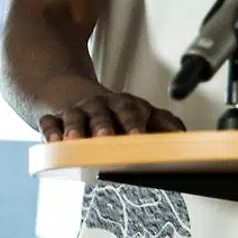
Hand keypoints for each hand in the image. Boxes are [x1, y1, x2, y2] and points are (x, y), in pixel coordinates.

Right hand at [40, 89, 185, 141]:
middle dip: (106, 125)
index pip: (132, 110)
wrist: (73, 94)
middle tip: (107, 139)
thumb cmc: (114, 112)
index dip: (136, 122)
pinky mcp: (55, 119)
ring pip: (77, 117)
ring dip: (76, 128)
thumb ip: (165, 125)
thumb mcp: (143, 113)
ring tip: (76, 140)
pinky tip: (52, 143)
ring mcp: (77, 112)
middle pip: (105, 112)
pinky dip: (50, 132)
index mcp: (125, 105)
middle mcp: (101, 106)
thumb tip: (187, 137)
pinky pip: (50, 123)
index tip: (139, 136)